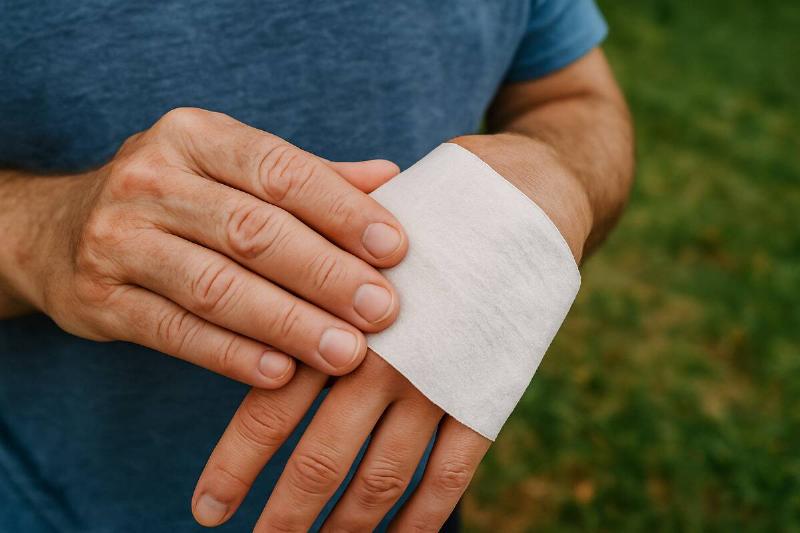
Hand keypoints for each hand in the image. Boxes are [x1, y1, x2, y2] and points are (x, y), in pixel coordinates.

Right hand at [7, 108, 407, 386]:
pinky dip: (230, 355)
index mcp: (196, 136)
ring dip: (288, 322)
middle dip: (324, 273)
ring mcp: (118, 238)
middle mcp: (151, 178)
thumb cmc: (181, 198)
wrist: (62, 230)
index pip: (279, 169)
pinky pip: (174, 331)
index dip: (340, 209)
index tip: (395, 247)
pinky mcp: (98, 299)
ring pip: (215, 286)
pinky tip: (281, 373)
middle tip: (382, 309)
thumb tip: (392, 178)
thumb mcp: (234, 171)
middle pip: (252, 231)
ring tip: (345, 352)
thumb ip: (311, 178)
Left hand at [191, 135, 592, 529]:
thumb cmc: (425, 210)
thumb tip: (248, 308)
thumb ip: (307, 272)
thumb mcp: (357, 227)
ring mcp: (438, 380)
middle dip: (286, 513)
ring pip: (383, 477)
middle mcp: (382, 358)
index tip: (207, 509)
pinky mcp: (487, 392)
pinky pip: (452, 472)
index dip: (235, 466)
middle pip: (320, 458)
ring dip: (348, 524)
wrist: (522, 198)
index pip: (269, 406)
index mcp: (336, 316)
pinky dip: (424, 515)